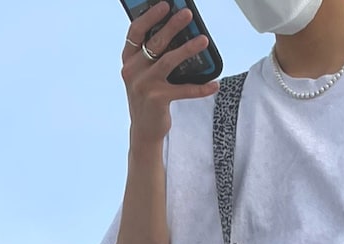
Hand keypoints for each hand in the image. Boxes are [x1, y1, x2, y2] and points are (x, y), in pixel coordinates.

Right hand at [123, 3, 218, 148]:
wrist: (144, 132)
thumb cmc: (148, 99)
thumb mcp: (145, 76)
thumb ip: (153, 57)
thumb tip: (179, 35)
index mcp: (129, 60)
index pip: (135, 32)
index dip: (149, 16)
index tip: (164, 5)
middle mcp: (133, 71)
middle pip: (155, 42)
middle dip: (173, 26)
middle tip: (187, 15)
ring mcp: (144, 86)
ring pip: (169, 61)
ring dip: (188, 49)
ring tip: (204, 40)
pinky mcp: (158, 100)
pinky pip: (184, 90)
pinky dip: (200, 87)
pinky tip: (214, 84)